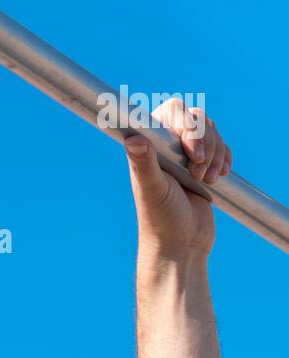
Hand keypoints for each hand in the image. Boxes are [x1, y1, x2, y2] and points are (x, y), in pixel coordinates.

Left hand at [124, 99, 232, 258]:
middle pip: (195, 117)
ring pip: (211, 131)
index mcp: (150, 147)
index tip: (189, 151)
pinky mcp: (204, 165)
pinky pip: (221, 146)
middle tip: (196, 170)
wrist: (182, 246)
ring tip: (204, 180)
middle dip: (203, 142)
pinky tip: (218, 177)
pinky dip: (224, 158)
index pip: (172, 111)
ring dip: (214, 154)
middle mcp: (168, 147)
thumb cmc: (161, 221)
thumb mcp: (153, 190)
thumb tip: (133, 139)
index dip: (186, 124)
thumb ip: (143, 164)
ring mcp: (187, 155)